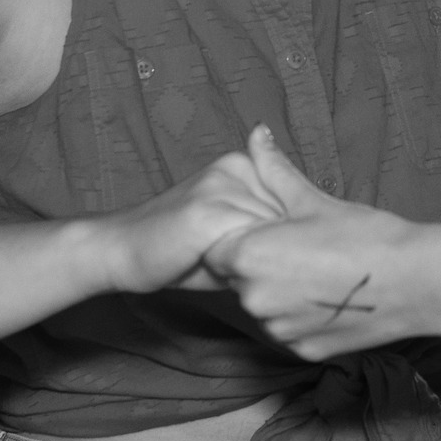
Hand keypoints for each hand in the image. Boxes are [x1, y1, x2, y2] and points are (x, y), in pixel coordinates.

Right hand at [93, 125, 316, 296]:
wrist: (122, 253)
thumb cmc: (181, 254)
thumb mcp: (233, 237)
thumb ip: (270, 231)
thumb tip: (318, 250)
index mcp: (243, 165)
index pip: (296, 202)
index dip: (302, 238)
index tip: (306, 259)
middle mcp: (235, 167)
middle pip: (291, 215)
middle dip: (290, 248)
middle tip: (280, 274)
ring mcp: (220, 186)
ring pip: (274, 231)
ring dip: (271, 259)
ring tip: (250, 274)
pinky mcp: (208, 211)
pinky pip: (251, 242)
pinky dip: (249, 265)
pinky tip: (230, 275)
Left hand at [205, 135, 429, 357]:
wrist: (416, 280)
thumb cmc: (365, 235)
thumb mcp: (315, 201)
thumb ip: (275, 171)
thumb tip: (256, 134)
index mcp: (249, 256)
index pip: (218, 251)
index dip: (245, 240)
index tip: (274, 233)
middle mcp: (253, 298)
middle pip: (240, 280)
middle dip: (262, 266)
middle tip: (304, 251)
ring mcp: (278, 329)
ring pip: (265, 308)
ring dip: (281, 294)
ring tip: (321, 274)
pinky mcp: (301, 350)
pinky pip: (290, 330)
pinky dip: (303, 317)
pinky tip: (332, 297)